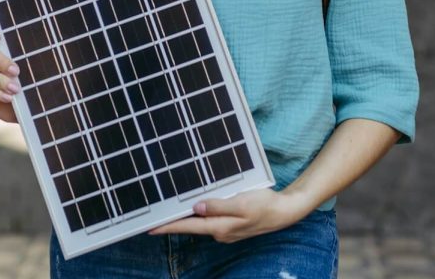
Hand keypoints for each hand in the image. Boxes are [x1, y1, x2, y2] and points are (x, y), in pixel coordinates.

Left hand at [149, 188, 305, 242]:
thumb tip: (197, 208)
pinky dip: (200, 216)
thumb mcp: (242, 203)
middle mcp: (220, 231)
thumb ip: (219, 206)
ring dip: (186, 218)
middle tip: (153, 219)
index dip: (169, 226)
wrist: (283, 212)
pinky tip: (195, 208)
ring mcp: (226, 230)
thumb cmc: (264, 204)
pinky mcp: (231, 226)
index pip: (188, 226)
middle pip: (191, 227)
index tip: (151, 228)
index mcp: (221, 226)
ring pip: (200, 224)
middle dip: (172, 223)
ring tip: (169, 211)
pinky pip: (210, 221)